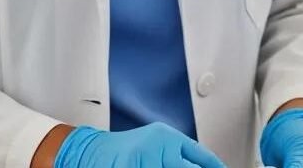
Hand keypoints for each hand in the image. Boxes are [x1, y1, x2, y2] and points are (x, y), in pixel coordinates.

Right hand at [54, 123, 225, 167]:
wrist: (87, 151)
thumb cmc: (123, 152)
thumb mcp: (153, 149)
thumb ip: (175, 159)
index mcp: (167, 138)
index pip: (200, 156)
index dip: (215, 166)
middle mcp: (158, 145)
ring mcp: (143, 158)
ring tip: (160, 167)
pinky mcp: (129, 165)